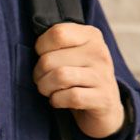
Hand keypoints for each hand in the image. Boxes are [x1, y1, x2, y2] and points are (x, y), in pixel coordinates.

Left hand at [33, 22, 124, 138]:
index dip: (41, 47)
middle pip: (49, 59)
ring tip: (48, 90)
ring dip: (45, 87)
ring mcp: (102, 75)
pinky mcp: (103, 98)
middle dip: (39, 73)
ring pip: (59, 77)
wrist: (105, 106)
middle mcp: (99, 52)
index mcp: (91, 36)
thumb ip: (57, 43)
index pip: (57, 33)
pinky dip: (57, 100)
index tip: (44, 56)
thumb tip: (34, 47)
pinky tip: (58, 100)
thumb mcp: (73, 52)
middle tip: (43, 79)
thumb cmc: (80, 76)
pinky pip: (71, 96)